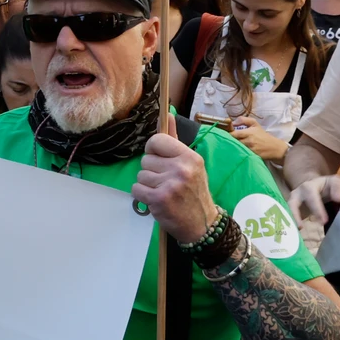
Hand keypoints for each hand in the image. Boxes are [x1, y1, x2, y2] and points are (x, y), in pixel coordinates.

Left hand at [131, 121, 220, 244]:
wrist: (202, 224)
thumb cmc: (193, 191)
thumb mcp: (190, 164)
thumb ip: (175, 140)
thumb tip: (167, 114)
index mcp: (189, 157)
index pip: (156, 141)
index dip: (153, 151)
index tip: (161, 161)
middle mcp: (181, 169)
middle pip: (145, 160)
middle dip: (152, 171)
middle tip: (166, 182)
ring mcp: (170, 185)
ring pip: (140, 175)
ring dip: (147, 185)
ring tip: (164, 192)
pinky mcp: (159, 199)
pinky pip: (136, 189)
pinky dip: (142, 196)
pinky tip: (156, 200)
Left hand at [230, 115, 289, 164]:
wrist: (274, 147)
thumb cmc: (262, 135)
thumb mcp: (255, 124)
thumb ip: (243, 120)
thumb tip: (233, 122)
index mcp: (248, 133)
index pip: (233, 134)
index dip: (227, 134)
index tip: (223, 133)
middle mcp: (249, 142)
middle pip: (233, 142)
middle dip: (228, 141)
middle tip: (224, 140)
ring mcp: (250, 150)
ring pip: (236, 148)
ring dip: (232, 147)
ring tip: (229, 145)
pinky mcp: (251, 156)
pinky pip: (241, 154)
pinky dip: (238, 152)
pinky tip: (235, 151)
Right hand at [290, 174, 339, 229]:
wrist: (316, 187)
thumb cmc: (326, 186)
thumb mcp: (334, 182)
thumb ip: (337, 188)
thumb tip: (337, 199)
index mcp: (308, 187)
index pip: (311, 197)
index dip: (316, 209)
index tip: (324, 221)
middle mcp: (296, 194)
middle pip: (293, 204)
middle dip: (296, 215)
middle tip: (302, 227)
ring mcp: (291, 202)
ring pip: (286, 210)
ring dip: (289, 221)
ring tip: (294, 231)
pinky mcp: (290, 210)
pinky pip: (287, 217)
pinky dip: (289, 225)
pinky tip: (293, 234)